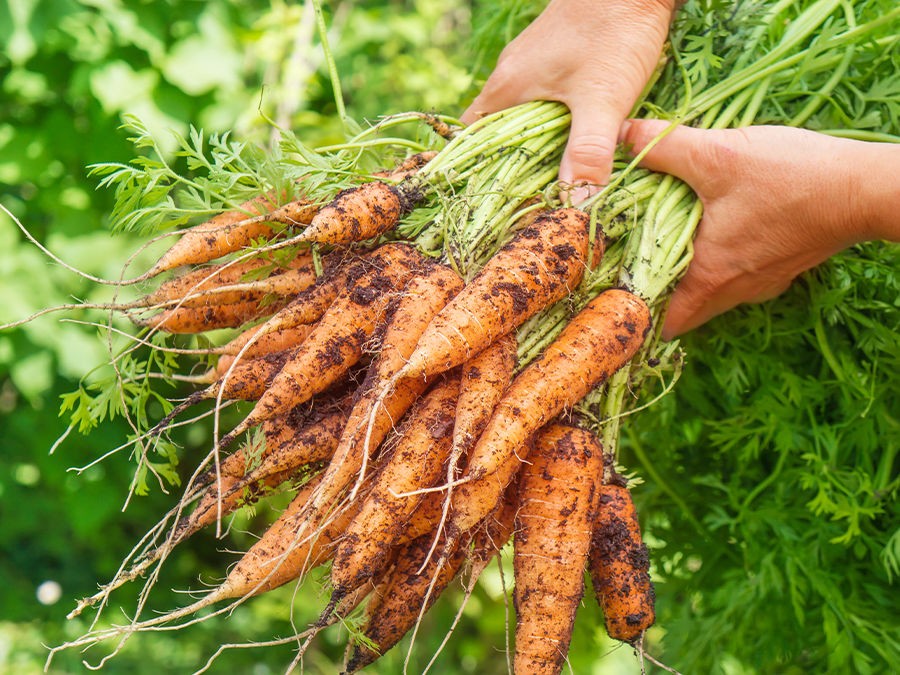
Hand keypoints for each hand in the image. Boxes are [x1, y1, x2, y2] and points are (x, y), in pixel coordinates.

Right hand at [462, 0, 674, 199]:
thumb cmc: (613, 31)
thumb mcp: (603, 98)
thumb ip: (588, 152)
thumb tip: (574, 206)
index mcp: (504, 90)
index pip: (470, 142)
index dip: (477, 175)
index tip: (493, 205)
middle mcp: (508, 77)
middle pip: (495, 134)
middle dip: (509, 168)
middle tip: (527, 204)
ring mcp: (530, 65)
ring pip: (519, 118)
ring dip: (532, 147)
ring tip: (549, 181)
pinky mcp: (554, 57)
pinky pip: (539, 101)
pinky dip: (549, 125)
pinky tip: (572, 138)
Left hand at [620, 119, 899, 337]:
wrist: (866, 188)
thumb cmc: (791, 179)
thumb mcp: (718, 155)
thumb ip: (665, 146)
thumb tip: (623, 135)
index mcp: (709, 277)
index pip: (661, 320)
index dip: (635, 313)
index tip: (612, 293)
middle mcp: (734, 291)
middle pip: (684, 308)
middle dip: (657, 291)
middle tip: (630, 263)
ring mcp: (761, 282)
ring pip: (711, 291)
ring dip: (688, 273)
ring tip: (664, 243)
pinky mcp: (781, 266)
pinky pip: (737, 274)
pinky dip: (718, 260)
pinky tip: (712, 229)